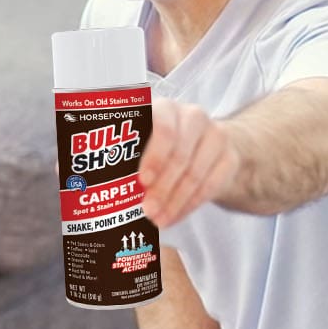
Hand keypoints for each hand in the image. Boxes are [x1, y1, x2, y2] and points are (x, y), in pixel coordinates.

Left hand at [138, 99, 241, 226]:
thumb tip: (97, 185)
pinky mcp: (230, 157)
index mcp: (165, 108)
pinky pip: (210, 186)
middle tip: (148, 210)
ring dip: (174, 202)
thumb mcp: (142, 141)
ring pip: (195, 174)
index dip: (154, 155)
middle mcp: (192, 117)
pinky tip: (174, 217)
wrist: (207, 145)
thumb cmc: (161, 145)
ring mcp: (215, 136)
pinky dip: (189, 206)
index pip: (163, 126)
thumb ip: (126, 155)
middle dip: (162, 188)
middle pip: (179, 155)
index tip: (143, 181)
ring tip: (158, 220)